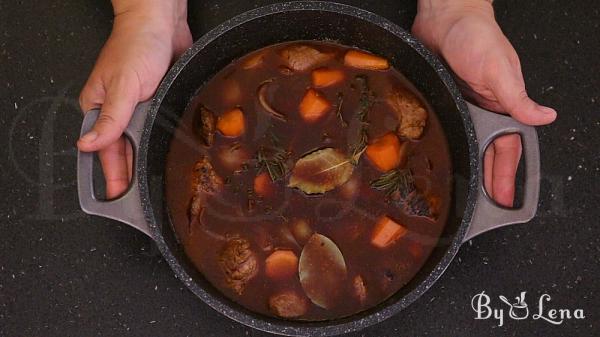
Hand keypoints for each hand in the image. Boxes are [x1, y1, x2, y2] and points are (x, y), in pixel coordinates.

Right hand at [77, 1, 191, 197]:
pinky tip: (170, 151)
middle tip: (144, 199)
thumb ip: (110, 119)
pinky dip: (163, 138)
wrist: (161, 21)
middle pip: (126, 150)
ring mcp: (140, 106)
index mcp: (99, 107)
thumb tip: (88, 145)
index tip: (119, 199)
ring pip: (144, 140)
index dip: (115, 176)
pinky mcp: (159, 100)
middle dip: (133, 173)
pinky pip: (160, 125)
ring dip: (149, 158)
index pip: (106, 151)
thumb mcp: (122, 86)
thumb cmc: (136, 44)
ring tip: (158, 182)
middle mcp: (119, 109)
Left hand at [413, 0, 556, 205]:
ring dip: (462, 165)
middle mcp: (482, 110)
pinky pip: (442, 128)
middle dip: (482, 180)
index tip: (502, 201)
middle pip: (483, 153)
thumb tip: (546, 118)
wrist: (445, 17)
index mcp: (502, 107)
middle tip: (477, 208)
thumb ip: (517, 99)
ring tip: (456, 191)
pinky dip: (442, 144)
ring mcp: (460, 106)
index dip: (503, 176)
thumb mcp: (500, 71)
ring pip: (463, 143)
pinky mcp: (441, 99)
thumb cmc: (477, 37)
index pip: (506, 150)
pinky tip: (434, 158)